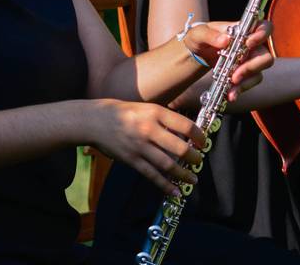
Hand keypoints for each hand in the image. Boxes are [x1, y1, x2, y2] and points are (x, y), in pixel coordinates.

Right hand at [90, 100, 204, 195]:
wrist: (95, 120)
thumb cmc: (124, 112)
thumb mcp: (146, 108)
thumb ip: (164, 119)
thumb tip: (185, 134)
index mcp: (155, 112)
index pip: (185, 125)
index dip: (198, 136)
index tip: (203, 142)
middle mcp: (149, 129)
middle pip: (179, 147)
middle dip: (193, 157)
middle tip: (199, 161)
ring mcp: (139, 146)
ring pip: (167, 164)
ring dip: (183, 174)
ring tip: (192, 179)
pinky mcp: (131, 159)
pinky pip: (152, 175)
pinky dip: (165, 185)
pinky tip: (175, 191)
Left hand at [183, 20, 274, 101]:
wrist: (196, 54)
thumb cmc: (200, 38)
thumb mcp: (199, 33)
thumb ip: (210, 35)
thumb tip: (225, 40)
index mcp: (244, 30)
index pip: (265, 27)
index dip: (262, 34)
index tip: (249, 43)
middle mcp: (252, 45)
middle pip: (266, 55)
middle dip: (252, 66)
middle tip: (236, 74)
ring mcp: (250, 60)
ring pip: (259, 72)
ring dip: (246, 80)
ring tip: (231, 86)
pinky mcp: (246, 74)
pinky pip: (250, 82)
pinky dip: (241, 89)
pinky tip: (230, 94)